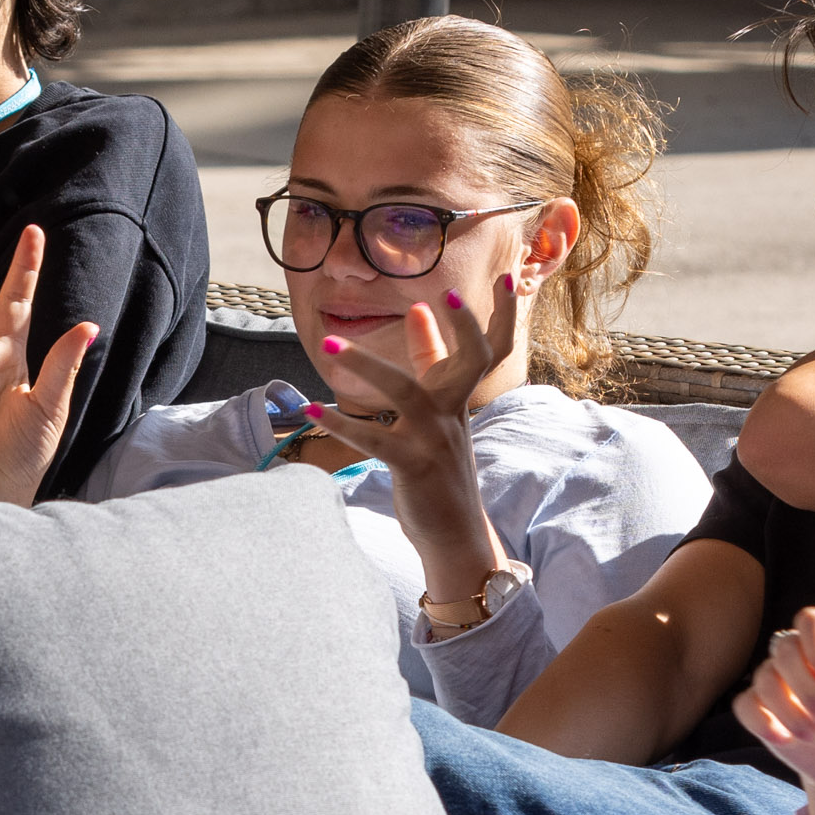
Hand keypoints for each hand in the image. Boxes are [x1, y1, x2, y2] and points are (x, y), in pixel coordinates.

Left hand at [312, 285, 520, 613]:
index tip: (504, 280)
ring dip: (365, 365)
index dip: (497, 316)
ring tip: (330, 345)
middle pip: (470, 362)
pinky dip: (339, 423)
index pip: (490, 351)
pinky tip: (310, 411)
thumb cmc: (439, 469)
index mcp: (458, 399)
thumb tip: (417, 310)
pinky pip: (372, 438)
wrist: (454, 534)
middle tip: (439, 297)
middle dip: (463, 328)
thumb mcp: (437, 414)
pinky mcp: (411, 465)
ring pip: (403, 391)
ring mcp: (434, 440)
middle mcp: (453, 415)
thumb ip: (430, 361)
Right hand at [729, 605, 814, 800]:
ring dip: (789, 711)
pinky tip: (785, 739)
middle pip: (784, 648)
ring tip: (814, 735)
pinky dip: (762, 723)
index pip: (811, 621)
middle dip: (807, 688)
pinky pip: (744, 705)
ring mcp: (778, 682)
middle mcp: (801, 656)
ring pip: (763, 677)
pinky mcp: (760, 709)